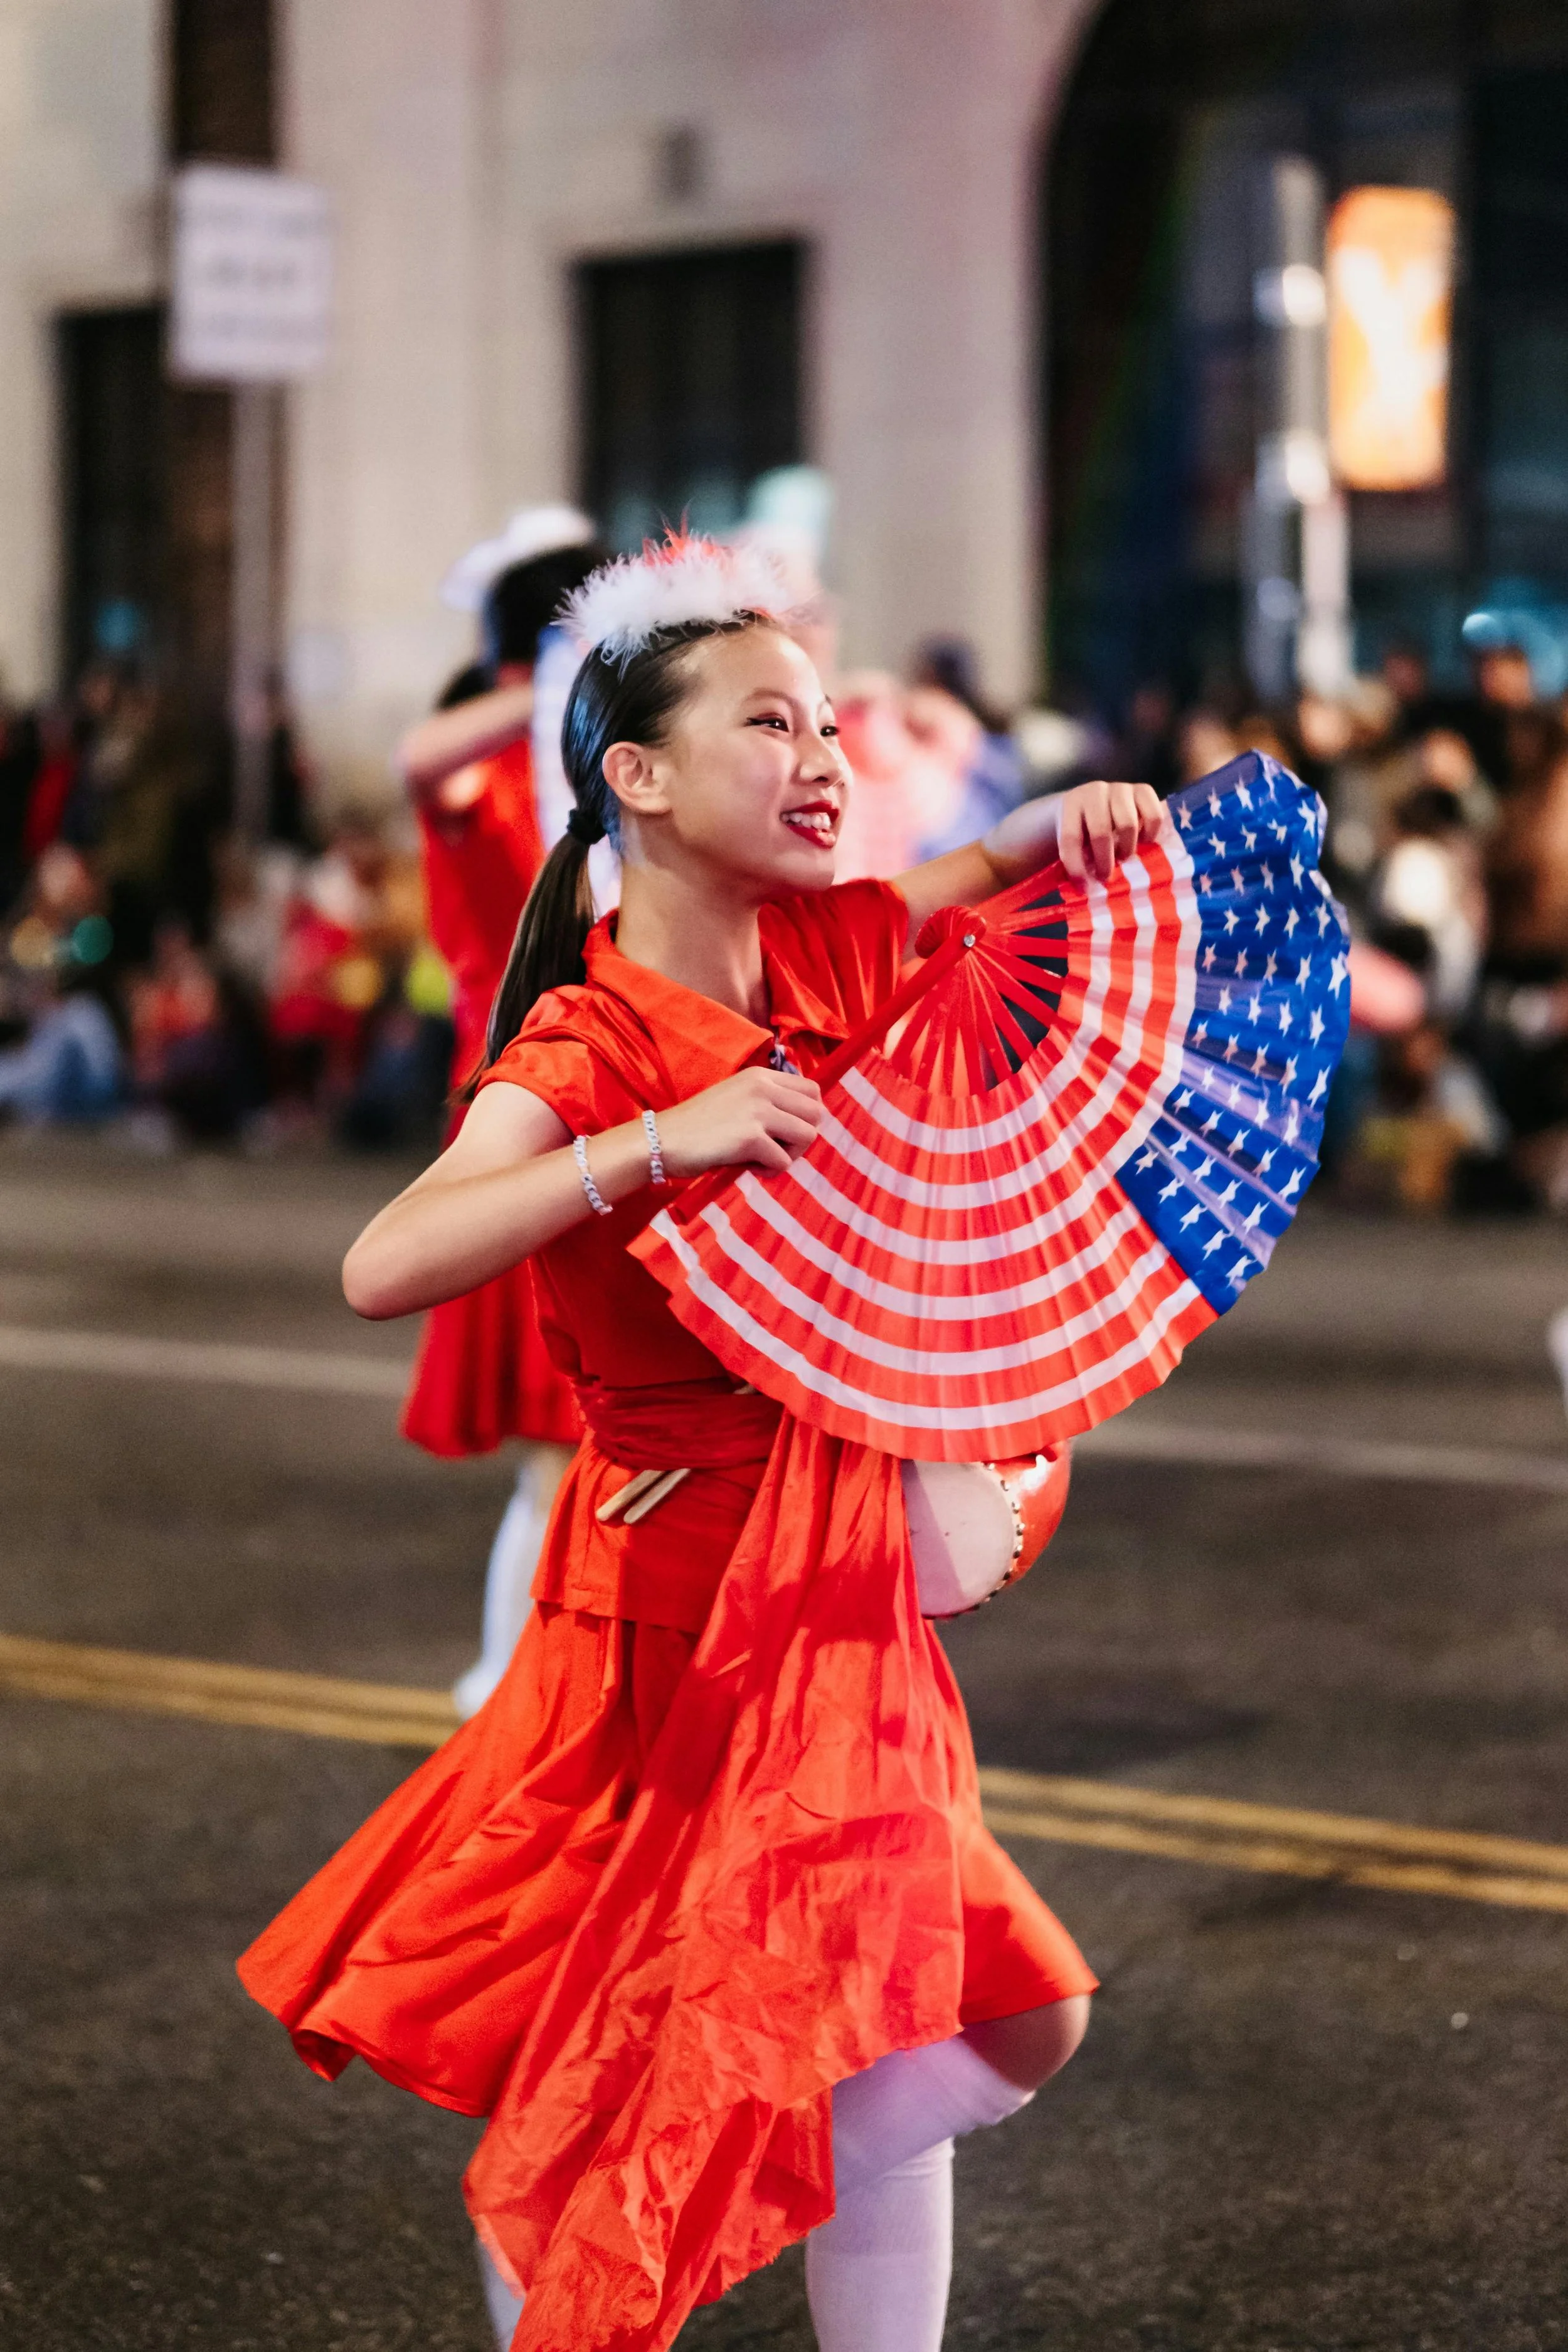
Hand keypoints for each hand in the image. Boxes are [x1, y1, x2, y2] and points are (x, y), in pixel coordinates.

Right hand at [657, 1067, 824, 1177]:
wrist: (662, 1139)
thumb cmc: (697, 1125)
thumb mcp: (736, 1099)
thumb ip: (766, 1101)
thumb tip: (800, 1122)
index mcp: (761, 1076)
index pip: (812, 1090)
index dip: (806, 1115)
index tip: (786, 1131)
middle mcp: (763, 1087)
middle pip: (816, 1113)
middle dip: (802, 1137)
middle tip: (778, 1150)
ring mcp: (758, 1111)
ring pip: (807, 1135)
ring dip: (791, 1154)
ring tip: (765, 1160)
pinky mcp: (751, 1138)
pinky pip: (784, 1160)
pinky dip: (771, 1171)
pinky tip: (750, 1168)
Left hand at [1056, 780, 1165, 882]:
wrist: (1097, 800)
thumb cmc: (1084, 827)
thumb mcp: (1074, 839)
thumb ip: (1078, 859)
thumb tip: (1087, 889)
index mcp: (1072, 804)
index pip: (1071, 838)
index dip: (1076, 867)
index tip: (1083, 887)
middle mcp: (1095, 791)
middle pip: (1101, 832)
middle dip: (1104, 861)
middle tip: (1106, 875)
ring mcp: (1120, 788)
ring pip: (1128, 824)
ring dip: (1127, 848)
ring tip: (1123, 857)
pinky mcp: (1143, 789)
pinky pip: (1154, 815)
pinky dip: (1150, 834)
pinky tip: (1142, 841)